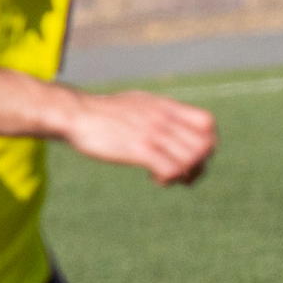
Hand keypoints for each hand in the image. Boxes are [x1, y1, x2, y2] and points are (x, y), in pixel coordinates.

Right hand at [59, 90, 214, 185]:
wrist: (74, 114)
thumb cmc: (103, 112)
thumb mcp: (138, 103)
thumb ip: (160, 112)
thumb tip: (176, 121)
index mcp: (166, 106)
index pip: (208, 123)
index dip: (208, 142)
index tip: (194, 154)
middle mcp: (164, 119)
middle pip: (205, 146)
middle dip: (199, 165)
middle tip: (183, 173)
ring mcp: (153, 134)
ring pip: (192, 159)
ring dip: (184, 174)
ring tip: (166, 177)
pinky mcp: (139, 150)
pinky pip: (172, 169)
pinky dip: (169, 179)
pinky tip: (155, 179)